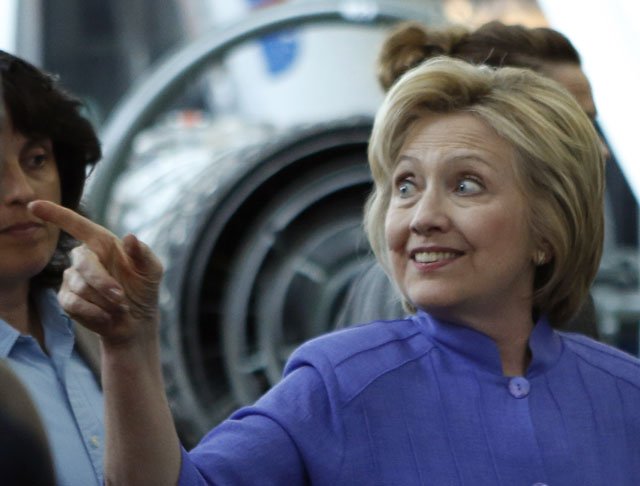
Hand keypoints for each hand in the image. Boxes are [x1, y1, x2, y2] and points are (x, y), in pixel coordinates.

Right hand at [28, 200, 162, 347]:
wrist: (136, 320)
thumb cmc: (144, 288)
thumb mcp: (151, 270)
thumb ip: (143, 253)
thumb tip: (130, 237)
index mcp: (103, 243)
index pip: (77, 225)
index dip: (56, 214)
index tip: (34, 205)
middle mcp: (85, 256)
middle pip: (82, 261)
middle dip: (102, 281)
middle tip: (121, 296)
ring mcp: (72, 277)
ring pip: (80, 285)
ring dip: (104, 299)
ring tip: (119, 305)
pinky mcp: (66, 298)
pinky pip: (73, 303)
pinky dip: (94, 312)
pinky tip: (107, 315)